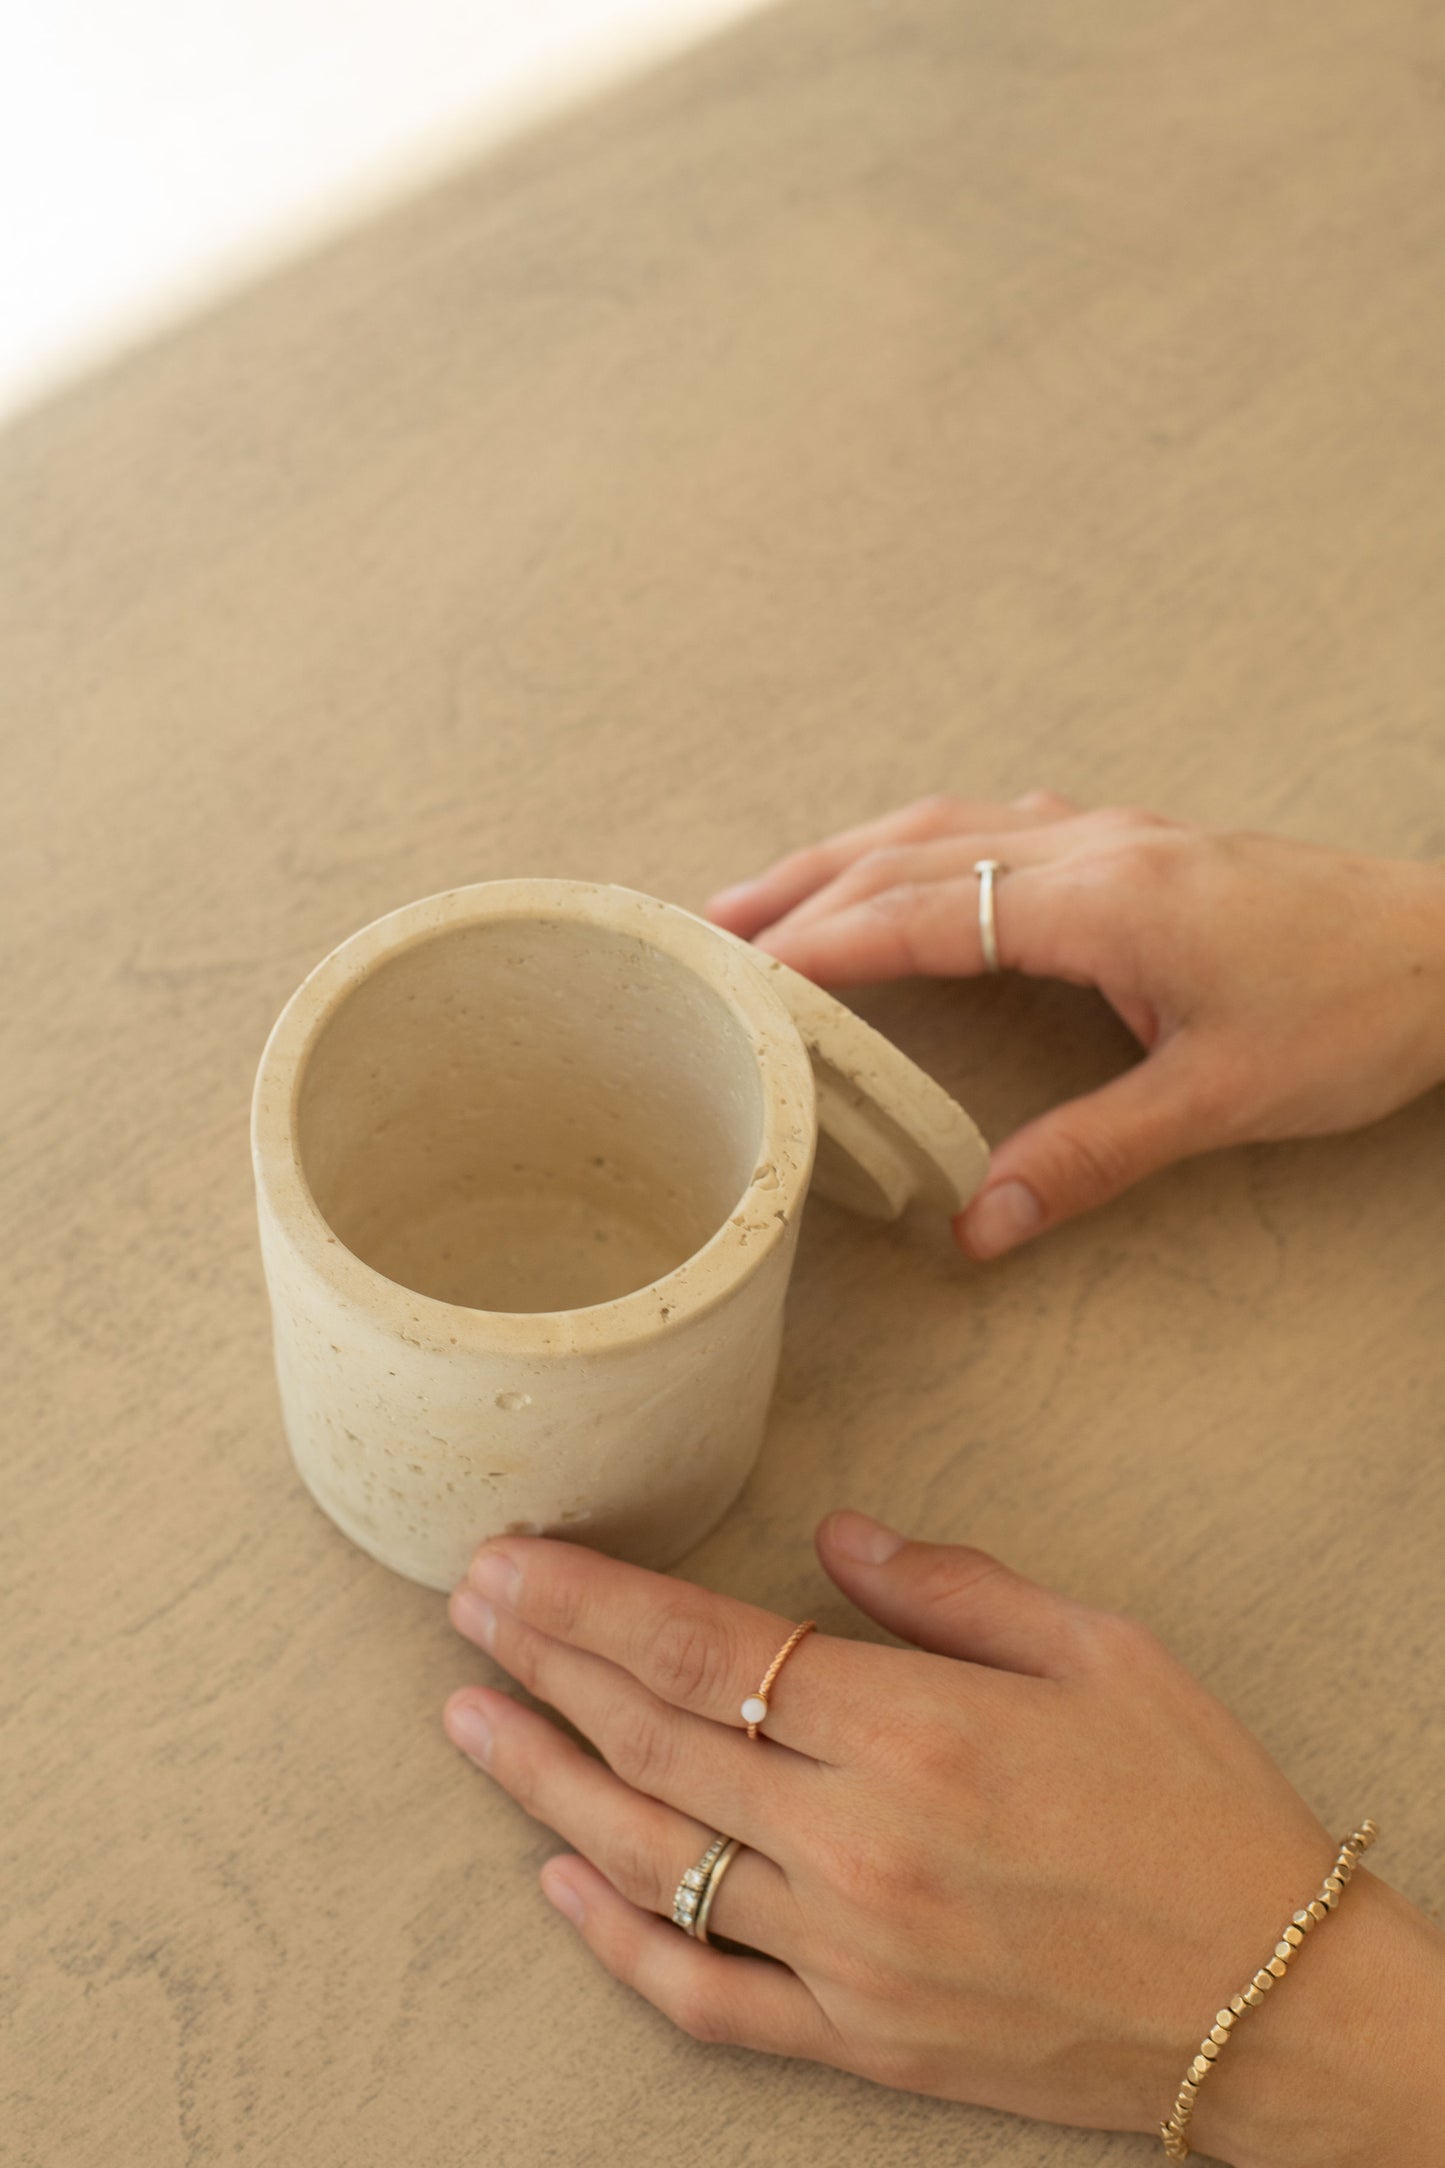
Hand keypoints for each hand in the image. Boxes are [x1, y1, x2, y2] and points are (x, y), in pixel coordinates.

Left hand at [443, 1519, 1444, 2165]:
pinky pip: (705, 1996)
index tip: (512, 1560)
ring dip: (545, 1782)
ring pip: (651, 1859)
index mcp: (919, 1730)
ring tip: (468, 1717)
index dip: (590, 1601)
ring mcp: (849, 1954)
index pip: (705, 1649)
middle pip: (655, 1737)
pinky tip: (559, 1882)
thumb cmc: (1200, 1804)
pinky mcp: (859, 2039)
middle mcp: (861, 1844)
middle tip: (468, 1606)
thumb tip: (833, 1536)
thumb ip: (953, 1585)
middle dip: (544, 1662)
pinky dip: (617, 1942)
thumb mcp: (1102, 1648)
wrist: (1274, 2001)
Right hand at [706, 795, 1444, 1258]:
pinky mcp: (1139, 843)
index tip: (737, 975)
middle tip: (706, 932)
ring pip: (945, 823)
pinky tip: (905, 871)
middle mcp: (1092, 847)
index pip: (924, 909)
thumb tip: (979, 1225)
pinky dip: (918, 846)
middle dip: (801, 889)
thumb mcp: (1222, 1098)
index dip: (823, 944)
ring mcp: (1114, 833)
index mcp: (1102, 899)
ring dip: (847, 858)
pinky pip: (993, 823)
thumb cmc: (1356, 1013)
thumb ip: (1094, 1154)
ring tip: (765, 898)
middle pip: (909, 850)